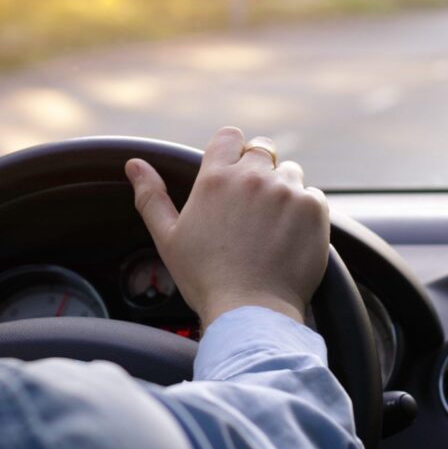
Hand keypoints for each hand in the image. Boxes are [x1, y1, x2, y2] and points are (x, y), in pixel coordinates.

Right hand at [124, 127, 329, 328]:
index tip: (234, 173)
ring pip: (291, 173)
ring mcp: (286, 191)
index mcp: (215, 179)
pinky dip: (305, 212)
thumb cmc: (205, 279)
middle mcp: (252, 177)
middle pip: (263, 151)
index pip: (229, 137)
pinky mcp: (313, 208)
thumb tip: (134, 164)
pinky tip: (291, 238)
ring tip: (272, 228)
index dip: (232, 152)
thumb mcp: (168, 238)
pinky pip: (313, 196)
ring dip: (284, 191)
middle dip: (260, 171)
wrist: (251, 311)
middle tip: (254, 208)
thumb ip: (151, 196)